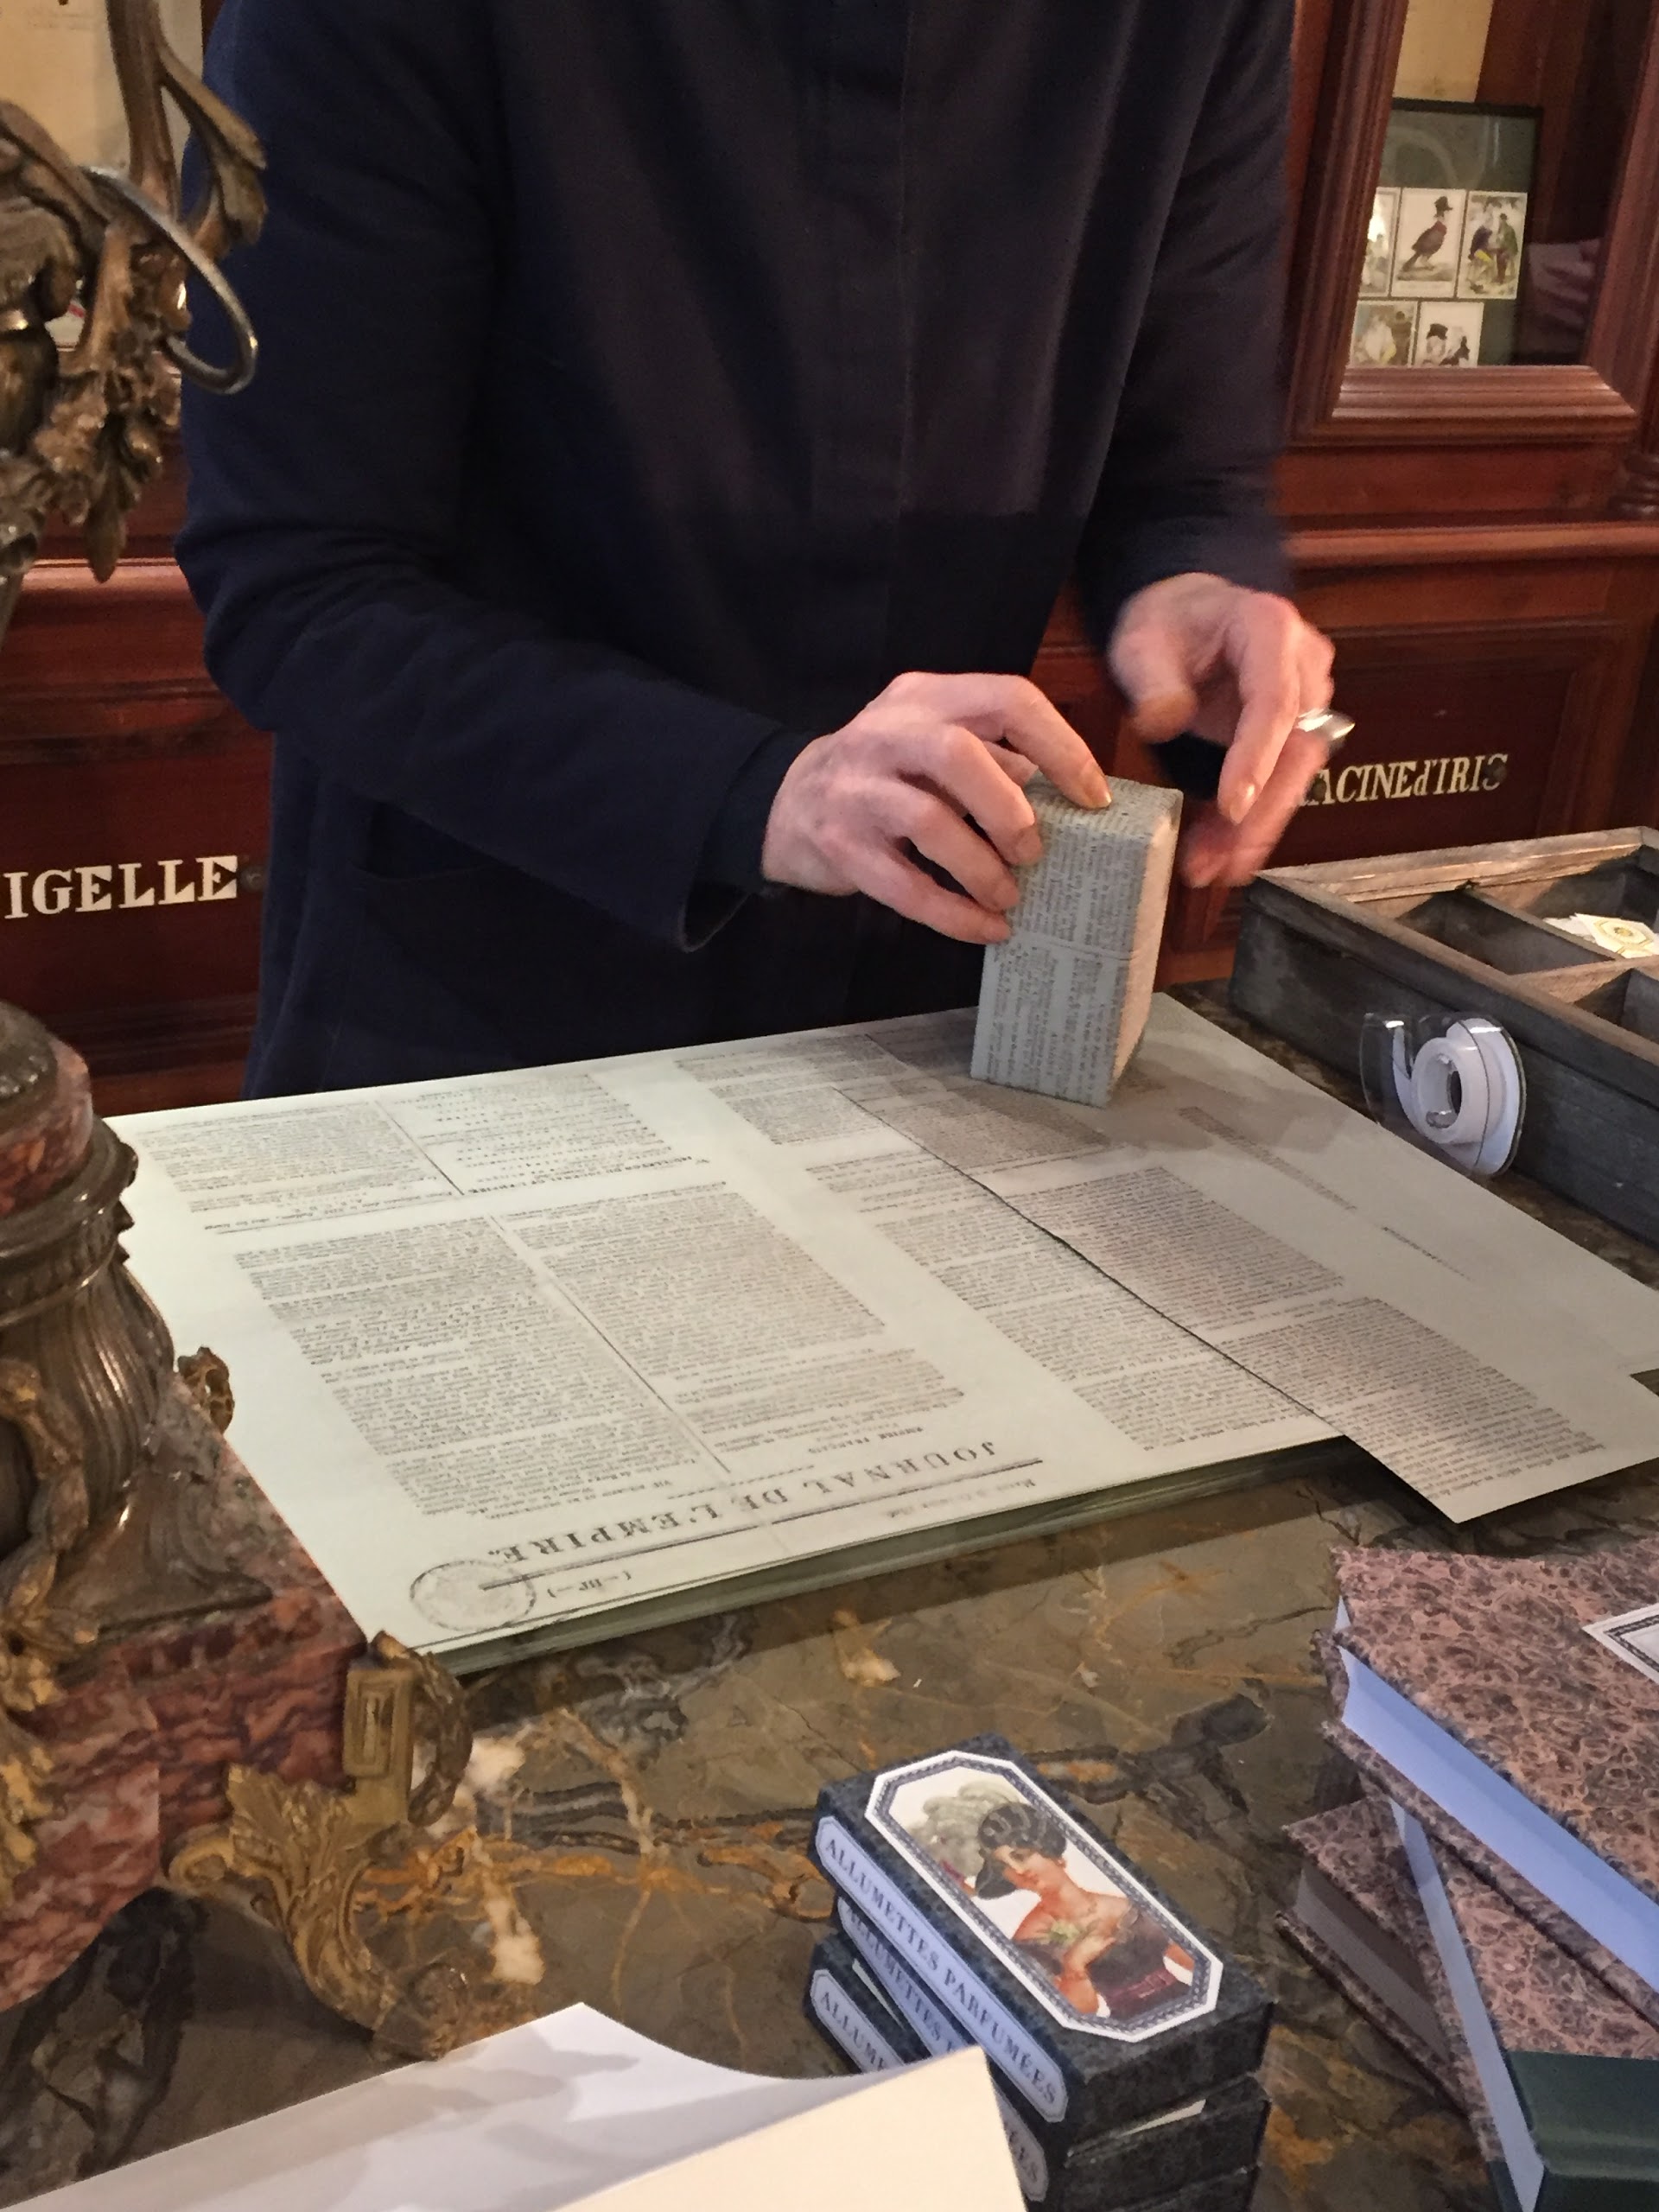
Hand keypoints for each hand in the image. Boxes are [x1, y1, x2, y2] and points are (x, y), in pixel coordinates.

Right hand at [761, 671, 1109, 944]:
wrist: (784, 804)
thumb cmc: (884, 776)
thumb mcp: (933, 747)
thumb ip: (993, 761)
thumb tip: (1070, 801)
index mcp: (925, 698)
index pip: (1005, 699)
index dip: (1060, 747)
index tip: (1092, 798)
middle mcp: (886, 732)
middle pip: (958, 754)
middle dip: (1009, 809)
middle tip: (1035, 852)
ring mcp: (856, 788)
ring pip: (928, 820)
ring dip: (981, 866)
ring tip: (1009, 896)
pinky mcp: (839, 844)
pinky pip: (902, 884)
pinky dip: (952, 912)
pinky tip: (984, 928)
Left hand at [1109, 573, 1336, 888]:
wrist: (1190, 616)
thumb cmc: (1168, 623)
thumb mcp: (1142, 641)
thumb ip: (1152, 680)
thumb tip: (1165, 722)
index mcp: (1270, 628)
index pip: (1275, 700)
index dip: (1257, 756)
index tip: (1232, 805)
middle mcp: (1303, 664)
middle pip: (1296, 748)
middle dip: (1259, 813)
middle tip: (1221, 862)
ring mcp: (1306, 699)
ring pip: (1294, 775)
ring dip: (1255, 829)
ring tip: (1213, 869)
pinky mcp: (1296, 732)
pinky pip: (1280, 782)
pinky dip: (1251, 822)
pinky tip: (1224, 856)